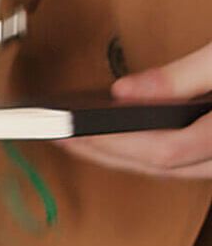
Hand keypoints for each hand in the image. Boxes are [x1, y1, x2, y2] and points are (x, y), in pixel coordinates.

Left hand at [59, 42, 211, 178]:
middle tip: (61, 137)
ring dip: (120, 157)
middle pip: (157, 167)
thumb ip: (185, 74)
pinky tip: (118, 137)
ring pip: (166, 171)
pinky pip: (178, 162)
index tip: (80, 128)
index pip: (165, 151)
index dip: (116, 141)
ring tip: (79, 139)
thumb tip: (125, 91)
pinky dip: (144, 150)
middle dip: (104, 153)